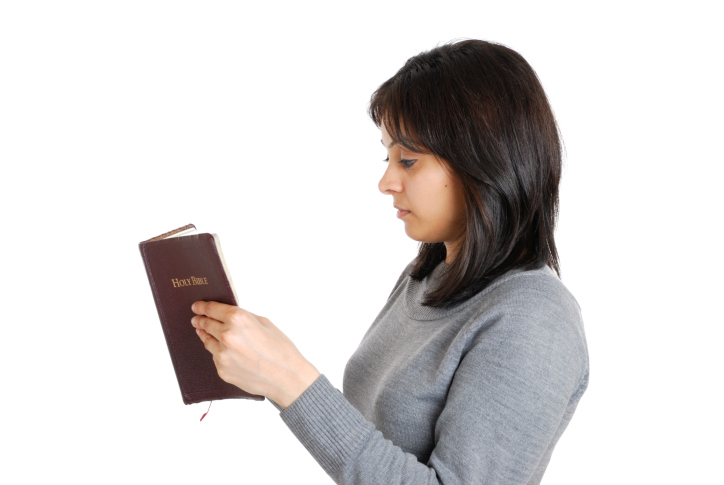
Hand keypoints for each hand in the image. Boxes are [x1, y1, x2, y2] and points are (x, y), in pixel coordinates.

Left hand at [191, 300, 320, 408]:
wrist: (286, 377)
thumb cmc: (281, 350)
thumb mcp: (265, 323)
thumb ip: (244, 318)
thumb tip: (229, 316)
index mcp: (238, 319)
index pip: (212, 309)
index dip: (202, 306)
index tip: (197, 306)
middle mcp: (227, 336)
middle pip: (206, 324)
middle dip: (200, 321)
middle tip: (196, 320)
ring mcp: (222, 355)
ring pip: (208, 342)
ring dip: (207, 336)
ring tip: (206, 333)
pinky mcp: (222, 370)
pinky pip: (216, 357)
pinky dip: (219, 353)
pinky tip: (228, 353)